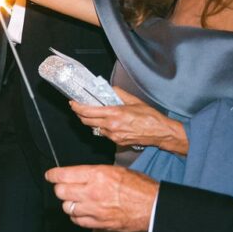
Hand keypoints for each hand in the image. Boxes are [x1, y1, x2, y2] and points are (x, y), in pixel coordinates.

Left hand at [47, 164, 158, 231]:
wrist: (154, 207)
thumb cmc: (139, 187)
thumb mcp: (116, 170)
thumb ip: (94, 173)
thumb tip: (77, 175)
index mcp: (96, 175)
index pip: (63, 175)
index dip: (53, 175)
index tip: (50, 175)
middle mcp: (92, 192)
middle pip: (60, 192)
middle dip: (60, 189)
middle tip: (64, 188)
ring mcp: (94, 209)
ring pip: (67, 207)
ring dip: (69, 203)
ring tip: (76, 200)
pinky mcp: (99, 223)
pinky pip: (77, 220)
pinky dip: (76, 216)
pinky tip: (82, 212)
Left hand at [70, 88, 188, 152]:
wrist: (160, 132)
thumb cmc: (150, 116)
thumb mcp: (134, 100)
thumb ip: (118, 93)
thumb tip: (107, 89)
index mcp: (114, 114)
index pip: (87, 111)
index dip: (77, 107)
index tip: (73, 103)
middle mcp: (111, 126)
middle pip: (86, 121)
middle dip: (80, 114)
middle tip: (79, 108)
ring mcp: (113, 136)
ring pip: (94, 128)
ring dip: (92, 121)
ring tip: (95, 114)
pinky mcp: (117, 142)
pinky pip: (104, 134)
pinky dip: (102, 128)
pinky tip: (108, 123)